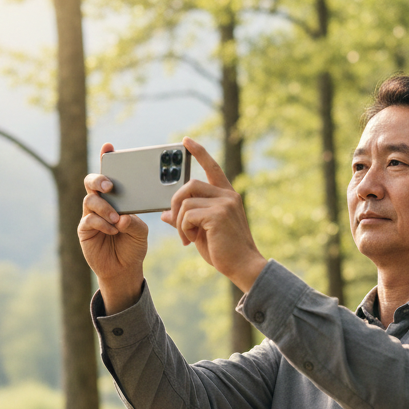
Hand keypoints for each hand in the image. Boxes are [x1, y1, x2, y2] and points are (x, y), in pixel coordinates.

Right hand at [78, 142, 148, 310]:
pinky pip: (89, 220)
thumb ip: (135, 222)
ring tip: (117, 219)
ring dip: (105, 208)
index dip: (106, 158)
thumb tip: (123, 216)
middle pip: (92, 181)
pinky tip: (113, 229)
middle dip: (99, 179)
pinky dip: (102, 223)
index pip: (109, 174)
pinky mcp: (85, 229)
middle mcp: (101, 202)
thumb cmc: (133, 244)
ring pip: (90, 200)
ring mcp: (91, 215)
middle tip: (110, 186)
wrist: (124, 268)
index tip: (109, 147)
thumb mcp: (141, 231)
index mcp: (116, 197)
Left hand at [162, 137, 266, 292]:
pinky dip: (183, 229)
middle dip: (175, 202)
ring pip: (186, 201)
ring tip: (186, 237)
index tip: (185, 141)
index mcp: (227, 196)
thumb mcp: (202, 231)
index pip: (212, 167)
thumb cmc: (224, 251)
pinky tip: (190, 241)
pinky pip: (187, 214)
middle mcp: (228, 195)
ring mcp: (224, 203)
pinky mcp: (218, 214)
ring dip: (179, 222)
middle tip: (177, 222)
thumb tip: (166, 213)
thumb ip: (187, 218)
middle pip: (190, 184)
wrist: (243, 267)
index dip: (198, 152)